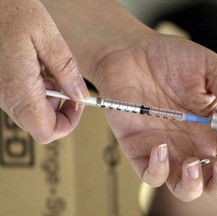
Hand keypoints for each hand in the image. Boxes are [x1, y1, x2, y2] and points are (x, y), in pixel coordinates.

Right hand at [0, 0, 88, 142]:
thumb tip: (81, 95)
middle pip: (40, 124)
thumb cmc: (9, 10)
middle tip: (69, 84)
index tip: (79, 103)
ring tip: (52, 70)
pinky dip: (37, 90)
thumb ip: (66, 70)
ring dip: (50, 98)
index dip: (68, 124)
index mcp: (18, 90)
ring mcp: (0, 92)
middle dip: (61, 109)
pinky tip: (39, 67)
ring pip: (32, 112)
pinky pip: (22, 98)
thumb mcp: (47, 36)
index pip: (47, 132)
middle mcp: (6, 97)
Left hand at [91, 33, 216, 200]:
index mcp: (211, 125)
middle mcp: (191, 142)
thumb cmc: (168, 56)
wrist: (129, 53)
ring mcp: (166, 149)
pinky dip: (158, 170)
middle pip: (213, 179)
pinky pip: (151, 176)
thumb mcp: (207, 67)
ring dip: (194, 185)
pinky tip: (160, 145)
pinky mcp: (140, 150)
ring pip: (185, 188)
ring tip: (193, 165)